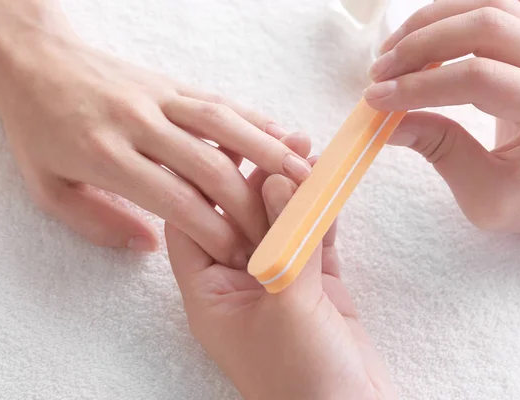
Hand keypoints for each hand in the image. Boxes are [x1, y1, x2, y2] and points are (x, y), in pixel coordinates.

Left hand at [0, 0, 311, 265]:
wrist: (33, 60)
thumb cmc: (37, 128)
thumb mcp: (48, 188)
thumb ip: (97, 222)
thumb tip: (149, 245)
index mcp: (106, 157)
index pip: (176, 200)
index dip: (216, 231)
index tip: (241, 254)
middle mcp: (139, 125)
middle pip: (209, 166)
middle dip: (252, 203)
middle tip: (280, 227)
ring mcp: (158, 97)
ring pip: (224, 126)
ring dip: (268, 152)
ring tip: (304, 176)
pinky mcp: (170, 81)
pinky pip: (218, 100)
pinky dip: (252, 118)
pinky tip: (280, 134)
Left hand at [165, 136, 396, 399]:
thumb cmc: (302, 378)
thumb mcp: (288, 304)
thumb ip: (284, 240)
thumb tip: (276, 179)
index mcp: (210, 293)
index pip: (192, 224)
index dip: (204, 183)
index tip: (224, 145)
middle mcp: (238, 283)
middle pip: (240, 217)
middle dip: (260, 180)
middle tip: (282, 143)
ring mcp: (277, 282)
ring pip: (279, 224)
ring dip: (294, 192)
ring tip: (306, 151)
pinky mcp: (313, 286)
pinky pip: (311, 239)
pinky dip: (320, 215)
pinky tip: (327, 187)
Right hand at [364, 0, 519, 241]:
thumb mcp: (486, 195)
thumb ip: (441, 152)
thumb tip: (390, 123)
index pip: (481, 79)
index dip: (420, 85)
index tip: (376, 100)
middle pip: (489, 26)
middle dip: (421, 45)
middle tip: (379, 73)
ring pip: (494, 3)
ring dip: (434, 21)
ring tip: (395, 51)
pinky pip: (505, 3)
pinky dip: (458, 11)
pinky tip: (428, 36)